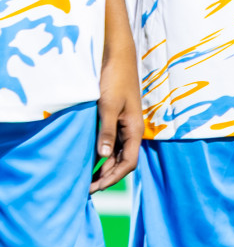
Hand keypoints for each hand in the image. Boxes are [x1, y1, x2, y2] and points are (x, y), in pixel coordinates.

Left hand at [91, 36, 142, 191]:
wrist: (118, 56)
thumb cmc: (114, 79)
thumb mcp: (108, 106)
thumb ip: (106, 132)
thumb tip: (103, 157)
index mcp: (134, 129)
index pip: (128, 163)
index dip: (113, 178)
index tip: (94, 188)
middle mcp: (131, 130)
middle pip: (123, 161)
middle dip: (107, 177)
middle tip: (86, 189)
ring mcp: (124, 124)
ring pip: (117, 153)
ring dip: (104, 167)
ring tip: (86, 179)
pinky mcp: (116, 118)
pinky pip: (111, 143)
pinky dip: (101, 155)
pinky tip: (89, 159)